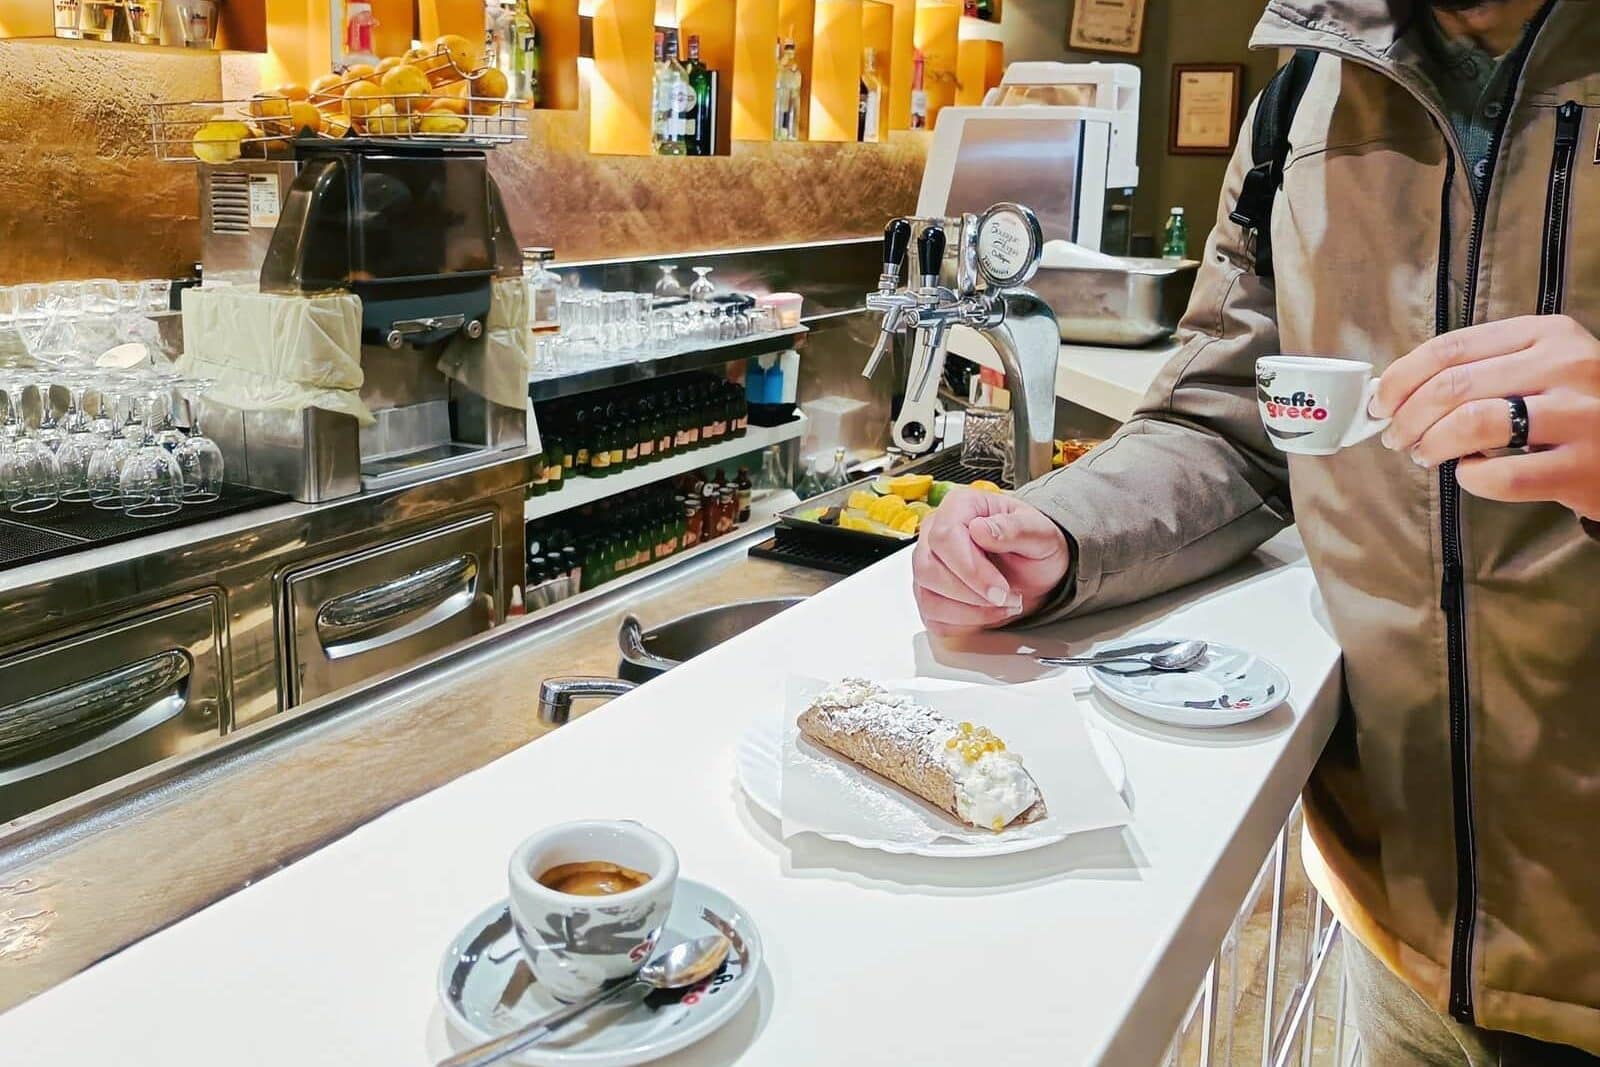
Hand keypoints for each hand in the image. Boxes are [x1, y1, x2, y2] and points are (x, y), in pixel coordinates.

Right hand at [911, 488, 1070, 635]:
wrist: (1035, 571)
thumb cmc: (1035, 547)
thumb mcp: (1041, 535)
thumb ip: (1015, 529)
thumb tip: (981, 529)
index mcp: (960, 507)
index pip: (944, 537)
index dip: (970, 568)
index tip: (1000, 588)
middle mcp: (935, 533)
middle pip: (927, 568)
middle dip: (970, 592)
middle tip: (1006, 598)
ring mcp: (928, 564)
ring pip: (926, 596)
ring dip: (969, 611)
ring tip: (1003, 605)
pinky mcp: (929, 594)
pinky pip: (932, 616)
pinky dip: (963, 623)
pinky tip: (988, 613)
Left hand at [1373, 315, 1599, 519]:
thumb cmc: (1577, 407)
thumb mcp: (1542, 368)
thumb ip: (1482, 369)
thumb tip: (1397, 391)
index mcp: (1547, 333)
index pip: (1450, 348)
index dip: (1402, 378)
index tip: (1381, 402)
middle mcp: (1567, 365)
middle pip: (1453, 386)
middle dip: (1408, 417)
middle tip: (1396, 438)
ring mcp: (1581, 415)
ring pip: (1473, 424)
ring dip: (1432, 444)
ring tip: (1426, 456)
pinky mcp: (1584, 466)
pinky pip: (1502, 476)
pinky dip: (1471, 479)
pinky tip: (1471, 474)